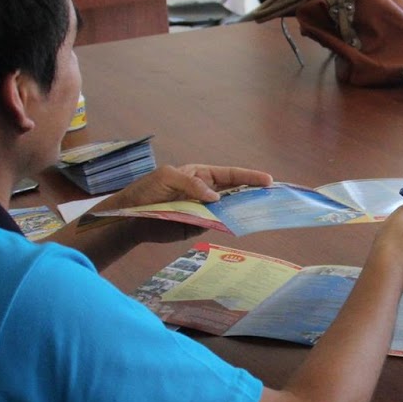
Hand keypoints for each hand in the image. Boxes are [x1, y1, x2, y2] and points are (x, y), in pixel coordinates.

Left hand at [94, 164, 273, 241]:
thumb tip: (215, 197)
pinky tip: (237, 226)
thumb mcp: (166, 178)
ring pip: (228, 210)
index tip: (267, 180)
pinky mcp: (198, 227)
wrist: (130, 219)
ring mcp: (203, 210)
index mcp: (200, 175)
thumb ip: (192, 183)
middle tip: (271, 197)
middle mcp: (205, 192)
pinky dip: (226, 226)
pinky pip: (216, 226)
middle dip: (252, 193)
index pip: (229, 174)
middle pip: (234, 192)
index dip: (248, 177)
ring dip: (242, 211)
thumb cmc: (146, 191)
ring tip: (260, 212)